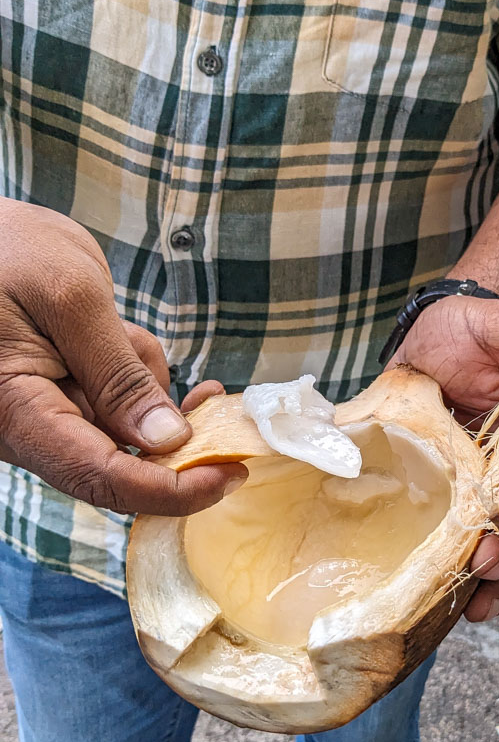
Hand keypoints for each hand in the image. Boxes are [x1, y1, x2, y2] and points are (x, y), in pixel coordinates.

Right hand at [0, 199, 245, 514]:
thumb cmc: (8, 252)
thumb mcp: (71, 298)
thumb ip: (119, 373)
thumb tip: (168, 442)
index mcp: (18, 413)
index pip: (102, 477)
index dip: (172, 489)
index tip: (232, 473)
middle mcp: (29, 430)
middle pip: (122, 462)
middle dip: (171, 430)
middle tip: (212, 395)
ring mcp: (47, 417)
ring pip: (129, 428)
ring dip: (146, 384)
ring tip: (118, 327)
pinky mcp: (63, 399)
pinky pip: (121, 403)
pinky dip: (137, 374)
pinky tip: (118, 332)